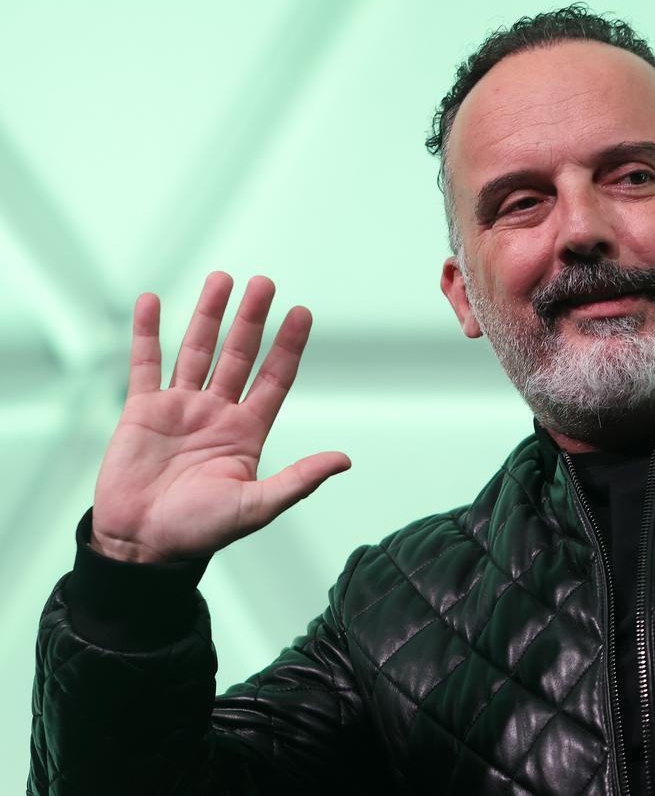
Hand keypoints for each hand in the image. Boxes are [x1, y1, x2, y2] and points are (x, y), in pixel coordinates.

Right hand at [90, 272, 350, 562]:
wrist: (141, 544)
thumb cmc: (198, 532)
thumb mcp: (256, 506)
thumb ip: (298, 479)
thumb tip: (344, 460)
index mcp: (247, 432)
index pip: (274, 378)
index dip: (288, 346)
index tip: (302, 313)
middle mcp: (217, 413)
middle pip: (238, 354)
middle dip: (252, 318)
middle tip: (265, 283)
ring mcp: (180, 407)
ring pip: (197, 349)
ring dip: (208, 314)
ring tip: (221, 279)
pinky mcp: (142, 410)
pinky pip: (145, 363)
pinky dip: (148, 332)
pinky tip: (154, 302)